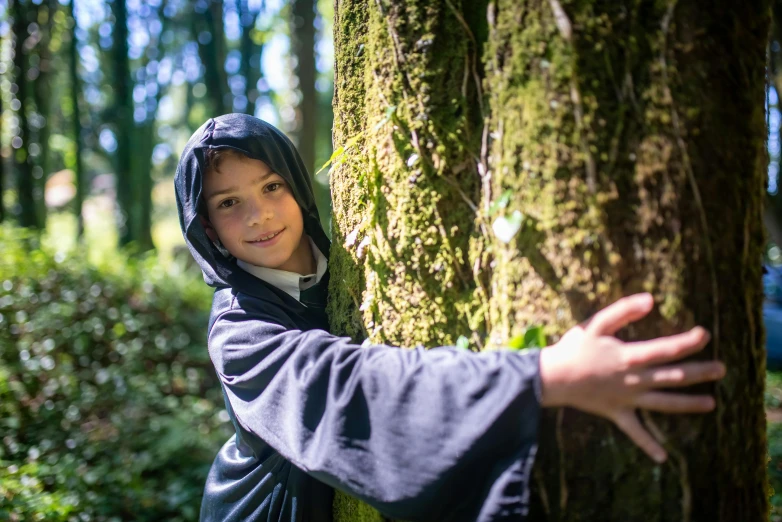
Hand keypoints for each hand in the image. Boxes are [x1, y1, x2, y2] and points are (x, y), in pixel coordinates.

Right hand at [539, 293, 723, 462]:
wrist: (552, 378)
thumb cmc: (573, 348)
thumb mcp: (595, 324)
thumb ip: (622, 311)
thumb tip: (650, 299)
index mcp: (630, 357)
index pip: (666, 349)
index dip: (688, 342)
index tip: (705, 334)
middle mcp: (634, 380)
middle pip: (673, 377)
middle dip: (699, 373)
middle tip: (722, 369)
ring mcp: (627, 399)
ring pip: (664, 403)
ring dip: (688, 404)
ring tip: (711, 404)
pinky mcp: (617, 413)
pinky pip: (635, 431)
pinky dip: (648, 445)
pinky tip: (663, 458)